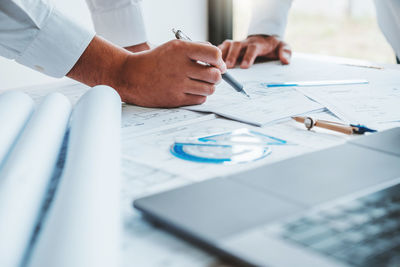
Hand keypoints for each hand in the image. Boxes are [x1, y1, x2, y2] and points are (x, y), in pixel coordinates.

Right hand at [68, 37, 224, 107]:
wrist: (131, 76)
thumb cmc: (156, 61)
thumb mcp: (174, 46)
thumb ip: (196, 48)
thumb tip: (218, 58)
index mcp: (181, 50)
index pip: (214, 54)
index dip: (219, 61)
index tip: (218, 65)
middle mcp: (180, 66)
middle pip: (215, 75)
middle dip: (216, 76)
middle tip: (210, 76)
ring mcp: (178, 84)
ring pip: (209, 89)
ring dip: (208, 87)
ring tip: (200, 84)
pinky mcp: (175, 99)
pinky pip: (200, 100)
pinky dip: (199, 96)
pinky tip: (191, 91)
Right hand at [218, 35, 291, 68]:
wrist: (264, 38)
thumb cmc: (272, 46)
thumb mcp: (282, 47)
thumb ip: (285, 52)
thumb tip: (285, 61)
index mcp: (257, 44)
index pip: (253, 48)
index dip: (248, 57)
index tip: (245, 67)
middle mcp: (245, 43)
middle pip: (236, 45)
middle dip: (232, 55)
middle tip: (228, 66)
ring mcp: (236, 44)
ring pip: (227, 45)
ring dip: (221, 54)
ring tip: (215, 64)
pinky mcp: (229, 46)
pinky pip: (220, 47)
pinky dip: (214, 53)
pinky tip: (210, 61)